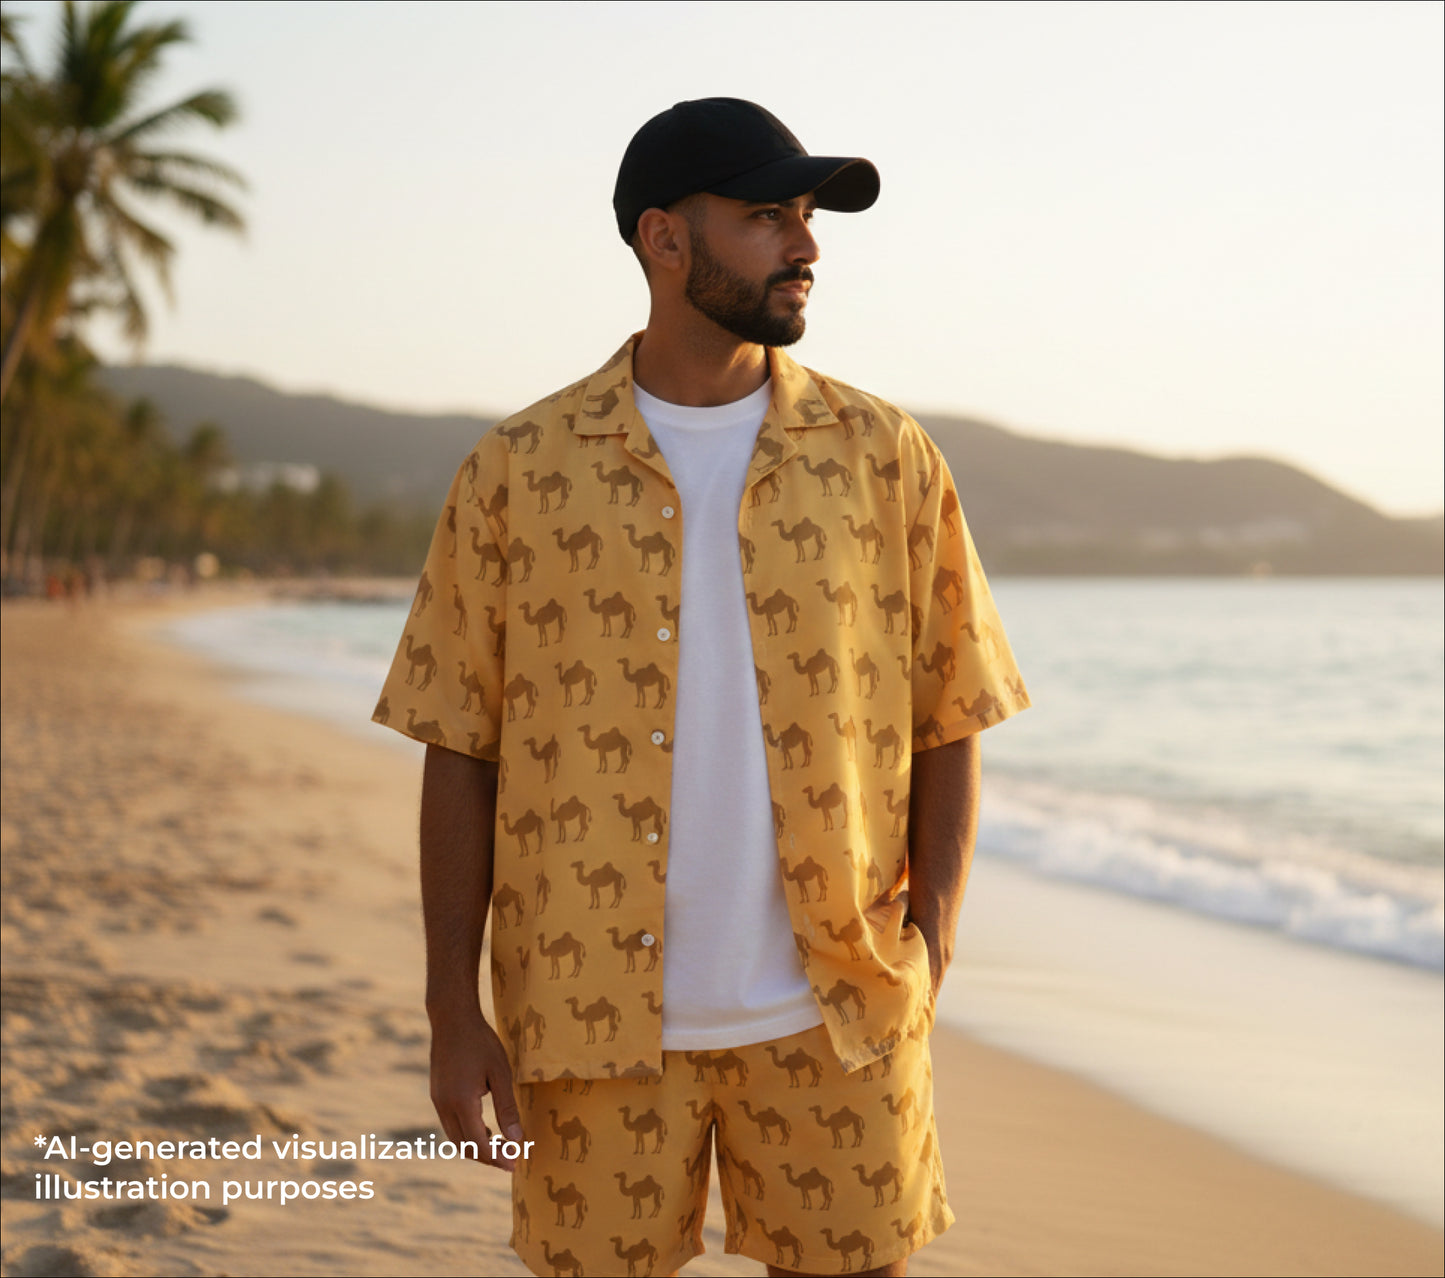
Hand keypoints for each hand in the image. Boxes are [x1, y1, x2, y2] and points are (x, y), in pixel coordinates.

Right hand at [429, 1009, 523, 1170]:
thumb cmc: (481, 1042)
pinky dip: (468, 1134)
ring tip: (501, 1147)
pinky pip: (451, 1125)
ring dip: (477, 1147)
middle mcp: (445, 1106)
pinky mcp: (437, 1095)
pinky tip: (485, 1129)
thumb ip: (507, 1108)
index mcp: (462, 1103)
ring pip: (456, 1138)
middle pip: (465, 1147)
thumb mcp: (500, 1073)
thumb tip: (517, 1140)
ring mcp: (438, 1101)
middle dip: (488, 1157)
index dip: (498, 1158)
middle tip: (512, 1159)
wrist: (452, 1019)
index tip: (516, 1164)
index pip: (479, 1144)